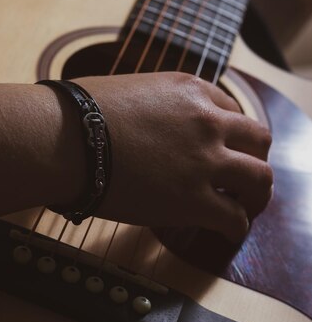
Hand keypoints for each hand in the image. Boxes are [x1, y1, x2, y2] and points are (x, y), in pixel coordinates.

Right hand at [0, 73, 272, 243]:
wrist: (61, 139)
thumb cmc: (78, 114)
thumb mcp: (128, 90)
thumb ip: (155, 105)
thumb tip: (149, 125)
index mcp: (189, 90)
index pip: (231, 110)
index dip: (229, 133)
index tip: (223, 148)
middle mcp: (206, 120)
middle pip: (258, 138)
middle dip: (254, 157)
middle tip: (243, 176)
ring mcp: (204, 160)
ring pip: (260, 177)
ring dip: (255, 194)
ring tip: (246, 207)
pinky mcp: (193, 199)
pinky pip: (235, 218)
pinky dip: (236, 227)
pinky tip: (226, 231)